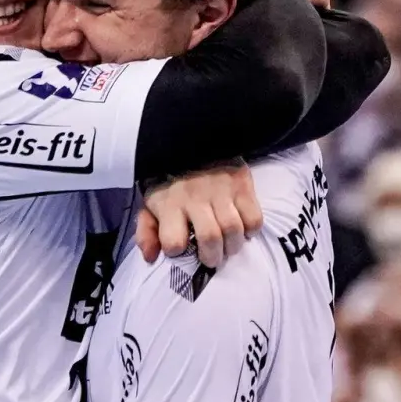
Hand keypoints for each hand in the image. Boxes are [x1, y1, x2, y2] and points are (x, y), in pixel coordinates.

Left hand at [137, 164, 261, 267]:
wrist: (193, 143)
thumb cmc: (169, 182)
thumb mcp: (150, 204)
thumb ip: (146, 232)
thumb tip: (151, 258)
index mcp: (169, 204)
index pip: (174, 241)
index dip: (177, 250)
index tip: (181, 248)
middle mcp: (195, 198)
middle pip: (210, 238)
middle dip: (212, 257)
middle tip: (211, 259)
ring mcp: (221, 191)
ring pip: (233, 229)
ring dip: (232, 246)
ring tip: (227, 246)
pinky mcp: (242, 185)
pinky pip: (254, 217)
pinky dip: (251, 230)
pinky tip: (242, 229)